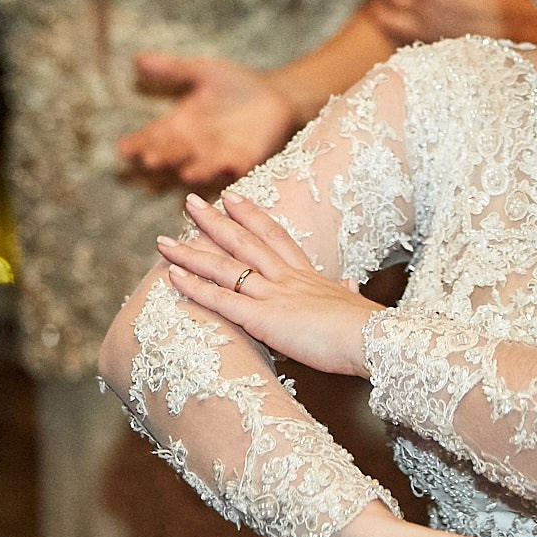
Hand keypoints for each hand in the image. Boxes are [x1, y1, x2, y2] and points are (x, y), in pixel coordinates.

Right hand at [116, 52, 293, 190]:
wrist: (276, 96)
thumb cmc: (235, 85)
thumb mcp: (202, 72)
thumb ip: (173, 69)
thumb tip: (136, 57)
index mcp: (180, 125)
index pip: (153, 136)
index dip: (138, 143)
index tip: (123, 149)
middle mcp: (194, 145)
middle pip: (174, 154)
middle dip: (163, 157)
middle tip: (149, 159)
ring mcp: (219, 155)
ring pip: (202, 167)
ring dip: (195, 171)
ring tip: (185, 173)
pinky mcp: (246, 160)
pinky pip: (236, 168)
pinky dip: (230, 170)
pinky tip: (224, 169)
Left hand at [159, 192, 380, 376]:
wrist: (373, 339)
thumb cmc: (368, 330)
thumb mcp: (355, 305)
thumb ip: (346, 292)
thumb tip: (349, 283)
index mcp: (308, 276)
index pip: (275, 238)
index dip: (252, 217)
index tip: (233, 197)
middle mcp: (287, 278)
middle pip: (244, 242)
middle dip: (215, 221)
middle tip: (191, 201)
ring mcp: (273, 295)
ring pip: (225, 268)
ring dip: (191, 252)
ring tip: (163, 240)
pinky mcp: (264, 318)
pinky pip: (222, 299)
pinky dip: (195, 287)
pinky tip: (172, 275)